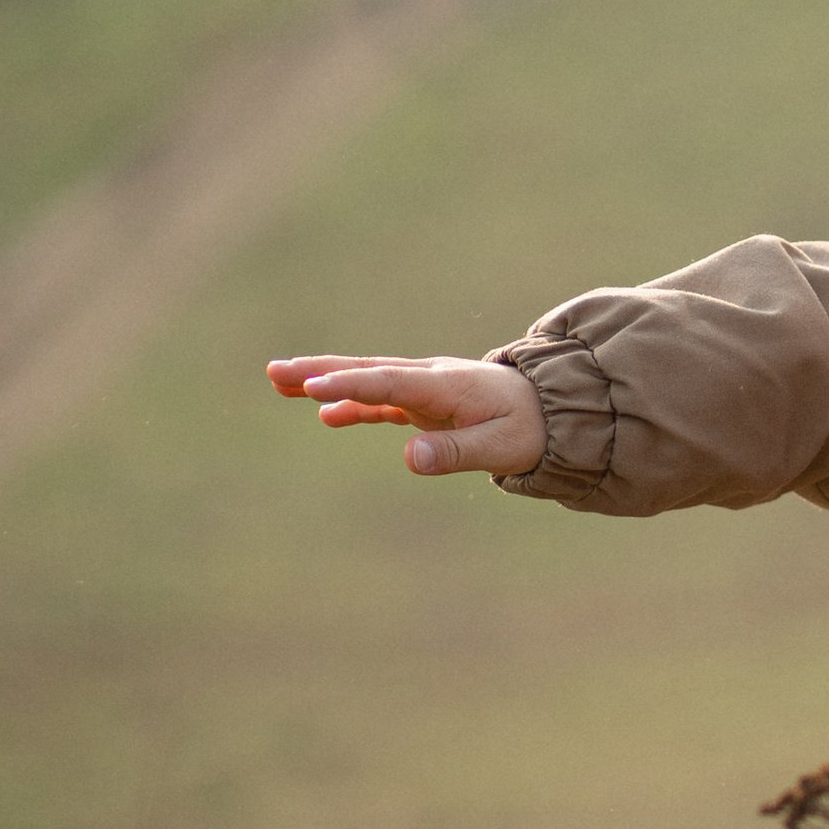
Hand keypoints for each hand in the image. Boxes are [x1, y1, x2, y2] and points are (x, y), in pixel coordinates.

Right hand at [266, 353, 546, 478]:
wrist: (552, 408)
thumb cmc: (528, 428)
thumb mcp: (500, 447)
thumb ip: (455, 453)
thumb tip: (409, 457)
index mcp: (446, 385)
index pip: (389, 382)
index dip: (350, 385)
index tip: (313, 387)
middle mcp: (430, 379)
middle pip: (368, 371)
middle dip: (321, 370)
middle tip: (275, 370)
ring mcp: (424, 387)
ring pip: (367, 379)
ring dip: (326, 380)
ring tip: (278, 381)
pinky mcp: (423, 401)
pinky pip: (380, 399)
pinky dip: (352, 403)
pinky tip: (324, 415)